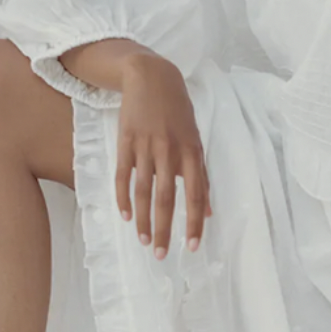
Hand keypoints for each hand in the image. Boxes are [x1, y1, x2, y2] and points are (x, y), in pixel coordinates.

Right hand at [114, 51, 211, 257]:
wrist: (151, 77)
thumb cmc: (178, 113)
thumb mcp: (196, 140)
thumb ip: (200, 176)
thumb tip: (207, 212)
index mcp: (192, 152)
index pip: (195, 194)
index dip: (193, 222)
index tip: (191, 246)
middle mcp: (170, 151)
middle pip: (166, 198)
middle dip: (164, 229)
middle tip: (161, 254)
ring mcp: (146, 146)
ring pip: (143, 190)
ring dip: (143, 219)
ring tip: (144, 241)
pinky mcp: (125, 141)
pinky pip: (123, 175)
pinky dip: (123, 197)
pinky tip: (125, 216)